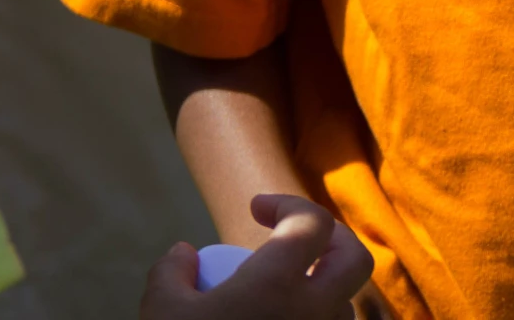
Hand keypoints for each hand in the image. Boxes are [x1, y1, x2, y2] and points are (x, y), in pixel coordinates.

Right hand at [139, 194, 373, 319]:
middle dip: (331, 240)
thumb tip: (184, 253)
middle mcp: (313, 310)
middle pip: (354, 259)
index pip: (310, 221)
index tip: (258, 209)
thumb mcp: (159, 313)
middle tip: (294, 239)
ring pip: (345, 307)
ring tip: (282, 294)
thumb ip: (171, 272)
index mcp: (277, 282)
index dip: (288, 204)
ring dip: (322, 292)